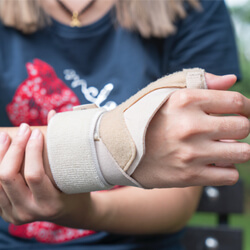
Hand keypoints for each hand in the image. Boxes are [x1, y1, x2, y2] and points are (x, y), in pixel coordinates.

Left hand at [0, 124, 92, 226]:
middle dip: (15, 148)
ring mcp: (14, 214)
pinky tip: (0, 151)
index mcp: (49, 204)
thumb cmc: (77, 190)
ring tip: (6, 136)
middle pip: (8, 176)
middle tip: (24, 129)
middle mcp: (28, 211)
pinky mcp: (6, 212)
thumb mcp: (76, 174)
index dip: (32, 150)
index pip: (34, 175)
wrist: (72, 213)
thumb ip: (63, 145)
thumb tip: (52, 113)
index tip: (37, 133)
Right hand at [133, 74, 249, 187]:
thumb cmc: (143, 117)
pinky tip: (213, 163)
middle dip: (241, 127)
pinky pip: (230, 175)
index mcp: (186, 100)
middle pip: (244, 126)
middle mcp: (190, 126)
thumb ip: (200, 81)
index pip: (235, 101)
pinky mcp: (189, 176)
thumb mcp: (164, 92)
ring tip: (222, 147)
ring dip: (237, 149)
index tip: (243, 111)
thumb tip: (232, 80)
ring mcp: (191, 153)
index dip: (246, 106)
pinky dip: (227, 169)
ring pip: (243, 152)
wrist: (118, 148)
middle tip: (228, 129)